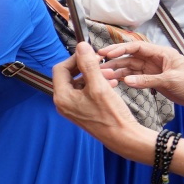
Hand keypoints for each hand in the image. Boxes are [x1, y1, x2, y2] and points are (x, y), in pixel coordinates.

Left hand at [52, 42, 149, 157]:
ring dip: (94, 75)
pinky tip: (112, 83)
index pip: (60, 69)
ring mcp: (73, 108)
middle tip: (101, 62)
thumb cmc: (111, 115)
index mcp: (62, 97)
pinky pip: (86, 92)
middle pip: (70, 76)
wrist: (123, 137)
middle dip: (86, 67)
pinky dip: (97, 85)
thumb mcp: (99, 85)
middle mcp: (64, 103)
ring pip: (80, 83)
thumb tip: (81, 46)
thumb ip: (88, 65)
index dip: (74, 58)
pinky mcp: (83, 111)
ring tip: (110, 74)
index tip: (89, 54)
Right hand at [99, 41, 183, 107]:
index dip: (120, 49)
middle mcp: (154, 59)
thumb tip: (127, 81)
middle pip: (130, 57)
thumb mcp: (170, 81)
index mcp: (161, 53)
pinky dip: (124, 79)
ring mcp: (152, 69)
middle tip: (98, 62)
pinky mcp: (151, 79)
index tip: (106, 53)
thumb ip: (148, 80)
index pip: (136, 47)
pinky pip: (134, 77)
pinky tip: (114, 82)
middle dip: (114, 59)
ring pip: (129, 68)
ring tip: (102, 74)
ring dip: (117, 70)